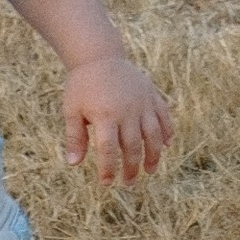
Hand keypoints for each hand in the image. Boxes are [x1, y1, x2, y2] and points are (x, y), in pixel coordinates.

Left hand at [62, 55, 170, 183]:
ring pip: (154, 135)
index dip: (108, 169)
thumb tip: (73, 164)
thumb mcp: (72, 110)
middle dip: (131, 168)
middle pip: (133, 146)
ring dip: (153, 156)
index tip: (106, 183)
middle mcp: (127, 111)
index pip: (108, 150)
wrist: (99, 56)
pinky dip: (167, 132)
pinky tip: (166, 146)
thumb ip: (74, 137)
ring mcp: (143, 103)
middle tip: (128, 183)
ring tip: (150, 171)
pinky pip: (164, 117)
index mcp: (105, 115)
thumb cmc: (82, 85)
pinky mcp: (152, 95)